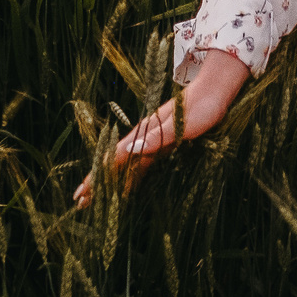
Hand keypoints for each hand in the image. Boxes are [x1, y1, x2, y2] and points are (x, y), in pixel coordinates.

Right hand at [70, 48, 249, 207]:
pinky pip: (142, 164)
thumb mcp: (179, 125)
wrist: (215, 93)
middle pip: (115, 164)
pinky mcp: (165, 143)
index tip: (81, 194)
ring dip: (112, 182)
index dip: (96, 176)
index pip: (113, 158)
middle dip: (98, 182)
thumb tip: (128, 150)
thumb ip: (155, 137)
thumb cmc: (199, 108)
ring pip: (127, 166)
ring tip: (98, 200)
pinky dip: (132, 177)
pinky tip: (128, 187)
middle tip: (81, 203)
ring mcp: (154, 140)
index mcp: (144, 133)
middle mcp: (145, 137)